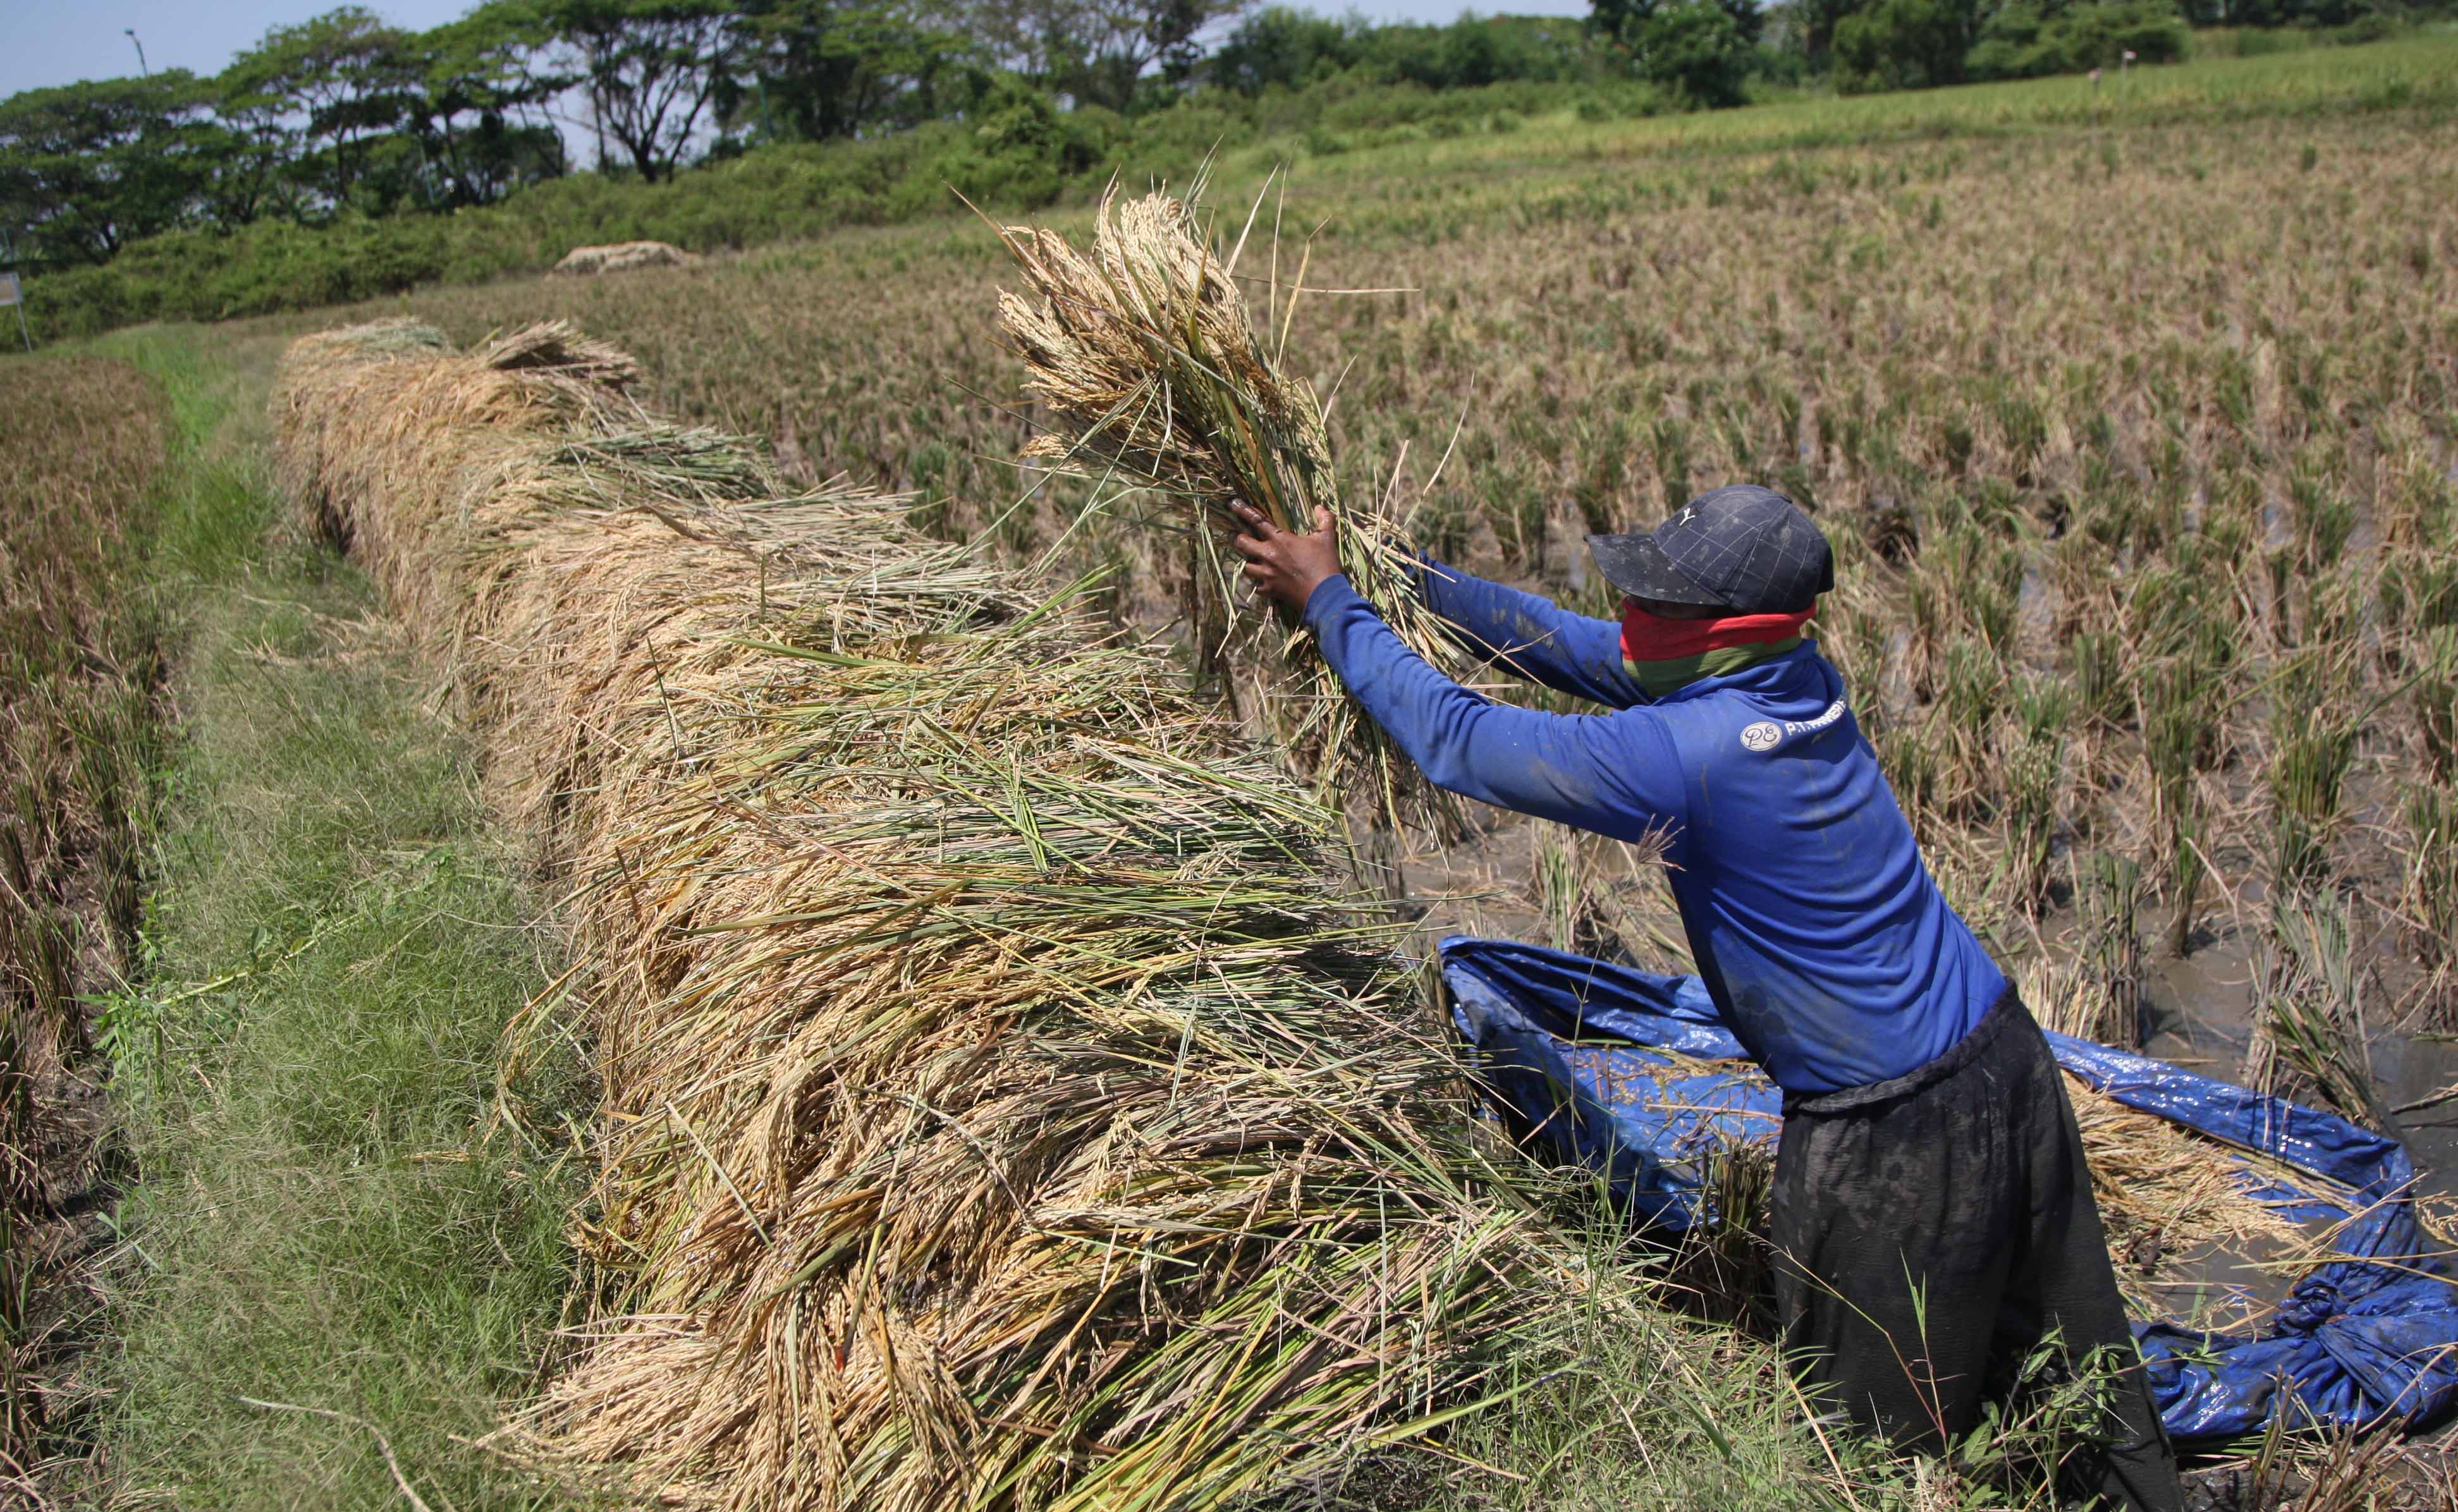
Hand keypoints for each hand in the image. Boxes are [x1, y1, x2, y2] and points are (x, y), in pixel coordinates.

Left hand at [1228, 502, 1341, 617]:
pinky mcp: (1269, 590)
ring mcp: (1267, 574)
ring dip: (1249, 562)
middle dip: (1238, 538)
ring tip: (1252, 560)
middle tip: (1238, 537)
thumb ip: (1324, 519)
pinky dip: (1258, 583)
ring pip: (1246, 566)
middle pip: (1242, 543)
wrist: (1324, 595)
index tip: (1233, 504)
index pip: (1257, 521)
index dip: (1244, 511)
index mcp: (1280, 539)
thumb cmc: (1325, 564)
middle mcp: (1269, 555)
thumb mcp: (1327, 538)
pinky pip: (1256, 586)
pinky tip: (1262, 581)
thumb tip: (1320, 507)